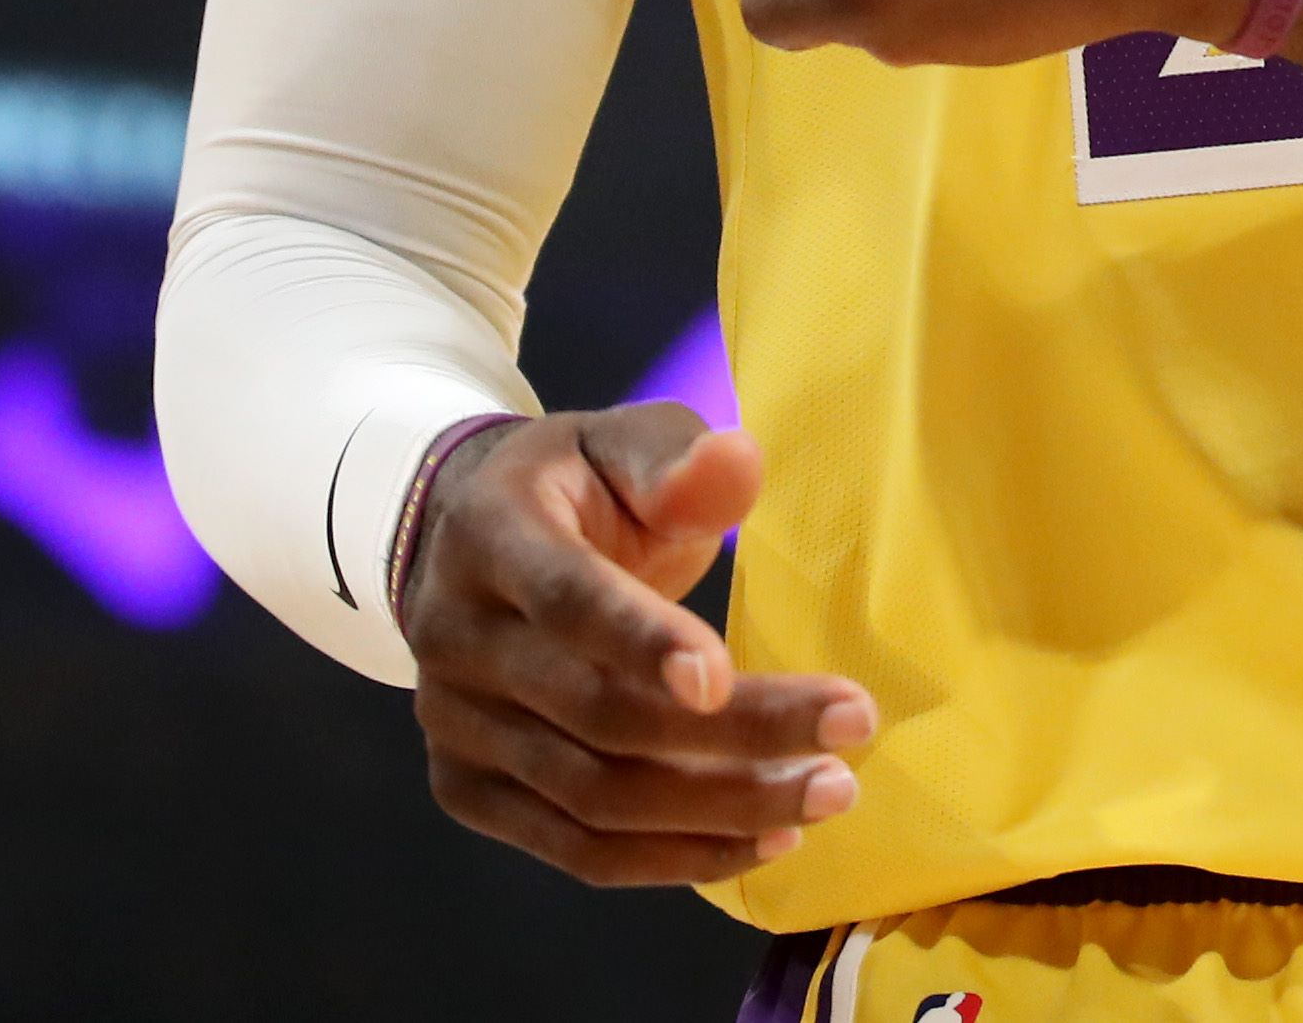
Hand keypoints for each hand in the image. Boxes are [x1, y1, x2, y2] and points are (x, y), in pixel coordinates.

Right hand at [398, 401, 875, 886]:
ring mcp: (452, 725)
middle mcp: (454, 637)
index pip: (564, 600)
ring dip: (720, 811)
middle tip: (849, 732)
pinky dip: (674, 858)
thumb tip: (736, 461)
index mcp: (489, 536)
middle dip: (734, 734)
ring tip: (828, 792)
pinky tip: (764, 840)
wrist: (465, 545)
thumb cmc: (574, 490)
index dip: (639, 641)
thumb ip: (675, 457)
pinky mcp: (465, 789)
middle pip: (597, 714)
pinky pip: (576, 850)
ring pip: (593, 798)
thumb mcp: (620, 444)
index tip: (722, 677)